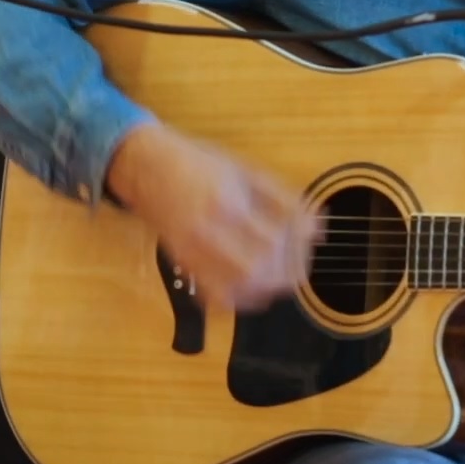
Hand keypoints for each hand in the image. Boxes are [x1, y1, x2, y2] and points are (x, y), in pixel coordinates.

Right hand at [105, 121, 318, 311]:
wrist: (147, 167)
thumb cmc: (201, 163)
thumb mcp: (246, 170)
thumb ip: (283, 199)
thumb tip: (317, 227)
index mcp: (229, 204)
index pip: (275, 241)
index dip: (299, 248)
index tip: (311, 243)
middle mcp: (209, 233)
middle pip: (258, 271)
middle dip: (287, 274)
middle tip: (300, 266)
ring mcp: (193, 253)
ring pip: (237, 290)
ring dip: (267, 290)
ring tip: (282, 278)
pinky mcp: (184, 265)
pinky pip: (214, 296)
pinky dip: (239, 300)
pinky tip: (253, 288)